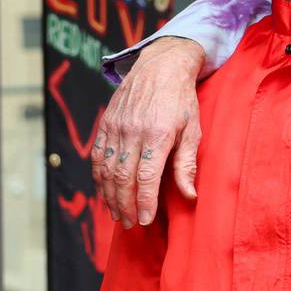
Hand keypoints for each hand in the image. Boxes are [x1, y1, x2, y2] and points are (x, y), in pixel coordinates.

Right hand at [90, 37, 204, 227]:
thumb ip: (187, 164)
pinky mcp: (105, 124)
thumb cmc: (182, 101)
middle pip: (122, 178)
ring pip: (106, 170)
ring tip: (117, 214)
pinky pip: (97, 156)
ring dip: (109, 196)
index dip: (145, 202)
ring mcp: (115, 127)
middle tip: (130, 224)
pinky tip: (105, 191)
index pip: (146, 177)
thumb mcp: (193, 130)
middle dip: (125, 205)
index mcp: (157, 134)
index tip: (146, 221)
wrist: (159, 67)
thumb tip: (190, 196)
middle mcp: (132, 132)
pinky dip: (99, 177)